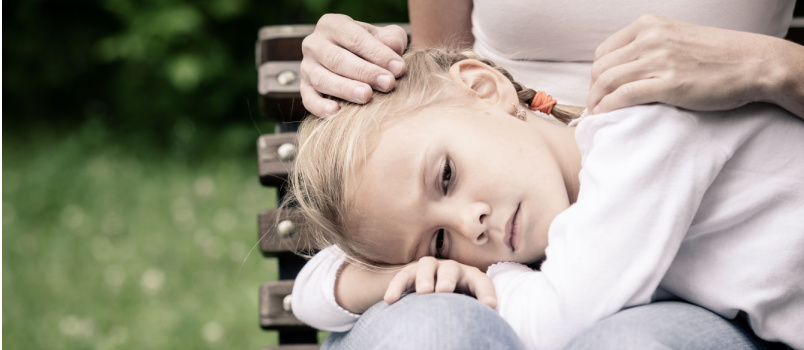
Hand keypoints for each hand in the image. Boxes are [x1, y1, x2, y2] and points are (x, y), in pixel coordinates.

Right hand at [300, 14, 407, 117]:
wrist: (354, 61)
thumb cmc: (370, 48)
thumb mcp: (382, 37)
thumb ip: (391, 39)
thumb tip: (394, 47)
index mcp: (333, 25)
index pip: (355, 39)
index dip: (378, 53)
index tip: (399, 68)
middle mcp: (314, 43)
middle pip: (337, 59)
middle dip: (365, 72)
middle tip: (388, 84)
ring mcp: (307, 67)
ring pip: (322, 79)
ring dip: (345, 89)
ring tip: (367, 96)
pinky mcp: (304, 88)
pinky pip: (309, 99)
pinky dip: (320, 106)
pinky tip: (336, 112)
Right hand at [383, 257, 496, 307]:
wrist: (435, 297)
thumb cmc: (456, 306)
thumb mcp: (467, 307)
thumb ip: (474, 314)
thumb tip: (484, 330)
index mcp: (470, 278)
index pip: (481, 282)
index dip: (485, 293)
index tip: (490, 306)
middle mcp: (450, 269)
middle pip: (451, 269)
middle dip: (448, 279)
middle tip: (444, 291)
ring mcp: (429, 268)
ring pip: (426, 266)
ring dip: (425, 278)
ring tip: (424, 292)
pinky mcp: (410, 273)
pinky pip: (402, 277)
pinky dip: (397, 287)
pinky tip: (390, 300)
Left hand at [587, 14, 780, 114]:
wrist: (753, 63)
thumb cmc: (716, 55)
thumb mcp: (676, 38)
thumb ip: (650, 47)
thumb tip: (622, 68)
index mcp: (649, 25)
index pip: (605, 51)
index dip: (596, 73)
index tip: (598, 89)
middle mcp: (651, 39)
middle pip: (602, 67)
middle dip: (593, 89)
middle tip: (595, 106)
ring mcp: (659, 60)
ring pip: (608, 81)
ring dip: (596, 101)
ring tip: (596, 114)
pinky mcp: (669, 84)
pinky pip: (624, 95)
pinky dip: (608, 107)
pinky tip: (605, 115)